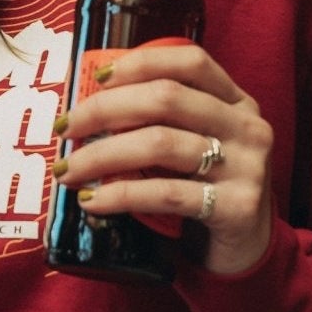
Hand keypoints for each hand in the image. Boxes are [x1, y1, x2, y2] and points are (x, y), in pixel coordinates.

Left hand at [53, 42, 274, 276]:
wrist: (245, 249)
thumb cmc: (202, 188)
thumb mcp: (190, 144)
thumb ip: (157, 121)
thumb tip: (84, 109)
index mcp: (236, 102)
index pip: (191, 62)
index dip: (141, 63)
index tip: (96, 77)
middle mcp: (247, 127)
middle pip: (165, 98)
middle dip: (104, 110)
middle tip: (64, 129)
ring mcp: (247, 166)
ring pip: (160, 144)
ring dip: (101, 155)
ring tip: (67, 171)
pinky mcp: (238, 207)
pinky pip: (166, 193)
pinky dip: (120, 194)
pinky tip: (92, 200)